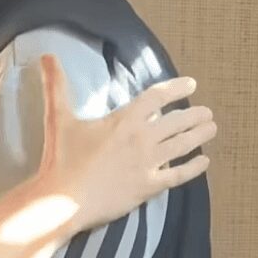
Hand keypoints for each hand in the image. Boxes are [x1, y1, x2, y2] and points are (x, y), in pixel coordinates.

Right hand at [36, 56, 215, 231]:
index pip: (158, 96)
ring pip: (182, 145)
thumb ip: (56, 86)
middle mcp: (142, 138)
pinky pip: (178, 176)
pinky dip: (193, 168)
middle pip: (177, 121)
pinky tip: (204, 162)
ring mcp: (148, 163)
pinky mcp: (148, 187)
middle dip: (195, 115)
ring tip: (211, 129)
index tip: (191, 85)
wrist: (64, 201)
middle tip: (207, 113)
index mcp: (125, 118)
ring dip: (199, 135)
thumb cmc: (61, 159)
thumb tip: (46, 56)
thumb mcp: (58, 118)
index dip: (177, 88)